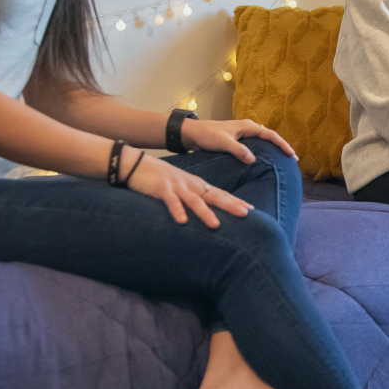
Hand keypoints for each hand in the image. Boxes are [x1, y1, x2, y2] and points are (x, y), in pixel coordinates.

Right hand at [122, 147, 253, 227]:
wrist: (136, 164)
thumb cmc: (161, 178)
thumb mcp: (183, 186)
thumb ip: (196, 195)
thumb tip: (210, 208)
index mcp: (197, 185)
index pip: (221, 193)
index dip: (236, 201)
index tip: (252, 210)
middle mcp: (191, 185)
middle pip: (214, 196)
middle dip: (230, 205)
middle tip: (246, 214)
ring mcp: (176, 186)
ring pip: (194, 201)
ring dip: (205, 213)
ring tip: (216, 225)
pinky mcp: (161, 189)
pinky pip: (170, 201)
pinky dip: (176, 210)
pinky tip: (182, 222)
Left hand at [181, 118, 296, 162]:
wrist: (191, 133)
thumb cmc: (207, 135)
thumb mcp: (223, 142)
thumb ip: (238, 150)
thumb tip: (253, 159)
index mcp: (247, 126)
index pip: (270, 135)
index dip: (282, 144)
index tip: (292, 155)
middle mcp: (247, 129)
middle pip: (269, 138)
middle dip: (281, 147)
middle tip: (292, 159)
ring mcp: (242, 135)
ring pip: (262, 142)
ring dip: (273, 150)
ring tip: (282, 161)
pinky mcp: (236, 142)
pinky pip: (254, 147)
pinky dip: (263, 153)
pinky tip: (264, 162)